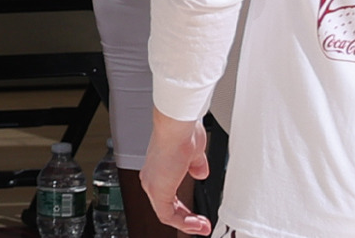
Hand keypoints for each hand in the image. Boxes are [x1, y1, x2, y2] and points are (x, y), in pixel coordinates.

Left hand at [141, 111, 211, 234]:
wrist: (178, 127)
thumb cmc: (183, 133)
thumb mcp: (194, 154)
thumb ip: (196, 165)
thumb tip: (200, 173)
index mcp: (158, 169)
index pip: (167, 197)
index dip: (183, 209)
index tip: (198, 216)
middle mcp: (151, 178)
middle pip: (166, 208)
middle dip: (187, 219)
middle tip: (202, 224)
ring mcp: (152, 184)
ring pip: (166, 213)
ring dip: (187, 223)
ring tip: (202, 227)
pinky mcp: (157, 190)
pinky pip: (167, 215)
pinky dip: (183, 223)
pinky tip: (197, 224)